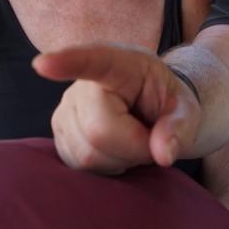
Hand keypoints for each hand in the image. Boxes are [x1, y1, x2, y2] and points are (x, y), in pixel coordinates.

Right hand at [33, 43, 200, 173]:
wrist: (150, 109)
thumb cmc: (167, 103)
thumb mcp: (186, 108)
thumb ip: (180, 126)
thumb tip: (162, 153)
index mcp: (118, 63)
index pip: (92, 60)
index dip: (66, 62)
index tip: (42, 64)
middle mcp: (82, 84)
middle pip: (99, 131)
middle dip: (133, 146)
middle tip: (149, 136)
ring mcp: (64, 111)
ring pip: (87, 155)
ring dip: (120, 159)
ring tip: (131, 138)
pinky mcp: (59, 136)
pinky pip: (80, 166)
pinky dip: (106, 167)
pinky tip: (116, 149)